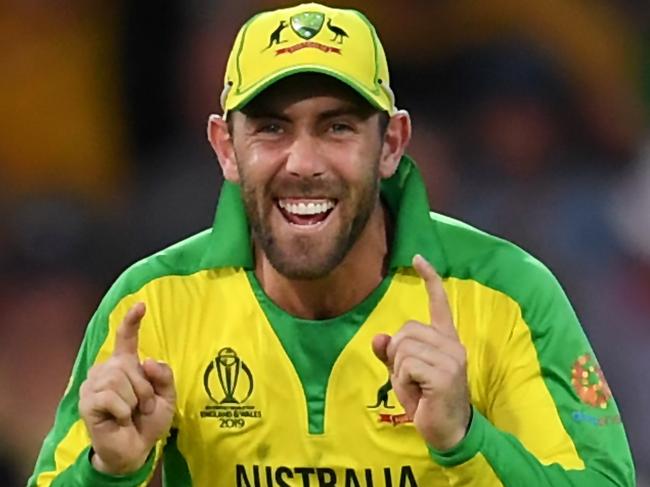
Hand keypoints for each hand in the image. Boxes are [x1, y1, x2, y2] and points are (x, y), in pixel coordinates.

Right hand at [78, 303, 175, 473]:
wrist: (136, 448)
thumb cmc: (148, 420)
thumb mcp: (166, 396)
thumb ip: (163, 376)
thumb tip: (146, 361)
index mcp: (126, 365)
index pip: (127, 338)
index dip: (132, 321)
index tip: (141, 305)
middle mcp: (106, 370)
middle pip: (128, 364)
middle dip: (144, 388)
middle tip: (143, 407)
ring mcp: (93, 385)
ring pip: (119, 379)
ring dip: (134, 400)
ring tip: (131, 413)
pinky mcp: (86, 402)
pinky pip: (111, 397)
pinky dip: (123, 411)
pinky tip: (119, 419)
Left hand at [372, 254, 470, 450]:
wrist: (448, 431)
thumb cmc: (427, 401)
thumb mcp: (404, 374)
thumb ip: (392, 354)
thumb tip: (379, 337)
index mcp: (446, 340)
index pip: (439, 303)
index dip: (429, 279)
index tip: (418, 258)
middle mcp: (452, 344)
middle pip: (405, 330)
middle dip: (396, 353)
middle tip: (409, 377)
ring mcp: (451, 358)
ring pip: (403, 347)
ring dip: (399, 370)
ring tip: (415, 386)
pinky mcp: (446, 374)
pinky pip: (406, 365)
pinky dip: (403, 381)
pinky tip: (419, 393)